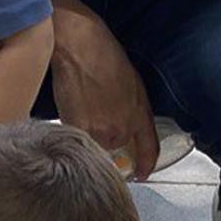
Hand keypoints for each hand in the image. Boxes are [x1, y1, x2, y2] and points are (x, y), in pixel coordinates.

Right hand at [49, 9, 157, 179]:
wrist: (81, 47)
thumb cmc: (104, 56)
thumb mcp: (132, 84)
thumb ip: (132, 111)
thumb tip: (125, 128)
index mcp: (140, 114)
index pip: (149, 149)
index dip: (146, 164)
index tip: (141, 173)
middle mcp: (124, 128)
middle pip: (115, 149)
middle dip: (106, 138)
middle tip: (95, 115)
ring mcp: (102, 131)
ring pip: (94, 146)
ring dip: (88, 134)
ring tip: (82, 106)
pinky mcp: (80, 130)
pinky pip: (78, 141)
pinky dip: (74, 130)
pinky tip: (72, 108)